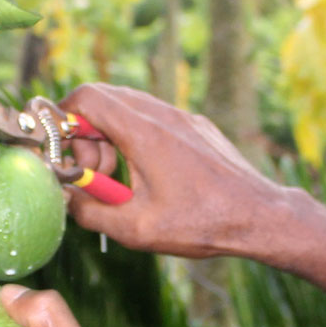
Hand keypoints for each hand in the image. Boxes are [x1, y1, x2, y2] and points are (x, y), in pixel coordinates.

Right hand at [60, 85, 298, 259]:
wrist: (261, 216)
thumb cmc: (202, 223)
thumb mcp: (135, 229)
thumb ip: (90, 212)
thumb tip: (66, 199)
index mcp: (143, 131)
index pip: (86, 97)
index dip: (63, 120)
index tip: (65, 153)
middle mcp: (163, 114)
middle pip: (104, 100)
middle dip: (87, 135)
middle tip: (96, 174)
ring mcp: (183, 117)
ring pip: (129, 109)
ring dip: (112, 139)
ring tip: (121, 180)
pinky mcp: (197, 127)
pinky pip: (154, 120)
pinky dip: (137, 141)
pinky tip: (149, 179)